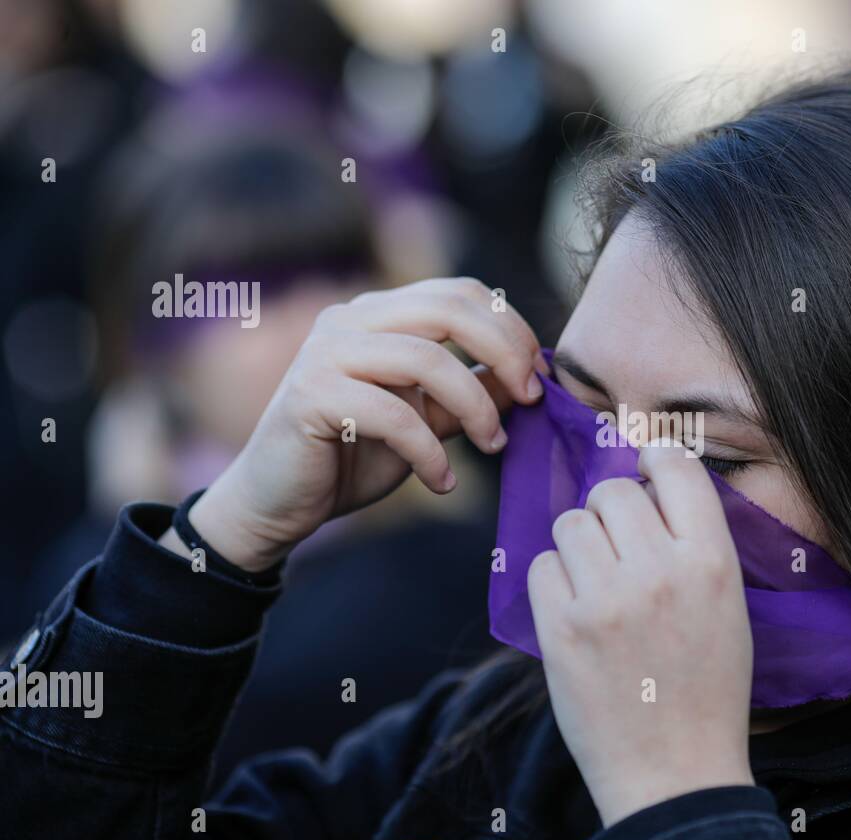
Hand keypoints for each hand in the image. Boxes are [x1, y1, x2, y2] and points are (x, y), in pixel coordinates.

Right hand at [174, 278, 544, 570]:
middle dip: (504, 352)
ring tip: (493, 447)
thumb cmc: (353, 457)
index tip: (539, 377)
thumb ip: (472, 392)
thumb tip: (531, 377)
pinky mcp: (311, 395)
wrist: (279, 503)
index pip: (459, 292)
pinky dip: (430, 452)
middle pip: (448, 309)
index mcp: (379, 315)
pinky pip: (394, 414)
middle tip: (531, 399)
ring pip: (427, 359)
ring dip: (476, 407)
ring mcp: (325, 352)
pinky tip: (443, 481)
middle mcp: (349, 321)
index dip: (510, 328)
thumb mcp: (427, 420)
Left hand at [527, 442, 755, 826]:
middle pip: (612, 491)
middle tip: (619, 548)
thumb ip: (693, 544)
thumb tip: (646, 486)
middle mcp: (659, 570)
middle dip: (611, 512)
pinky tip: (576, 613)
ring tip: (598, 585)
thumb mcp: (728, 607)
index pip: (674, 466)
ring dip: (579, 546)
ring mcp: (606, 599)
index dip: (654, 459)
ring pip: (570, 524)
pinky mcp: (562, 629)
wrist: (676, 771)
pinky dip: (554, 582)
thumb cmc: (707, 689)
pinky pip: (541, 566)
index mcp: (711, 561)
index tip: (646, 470)